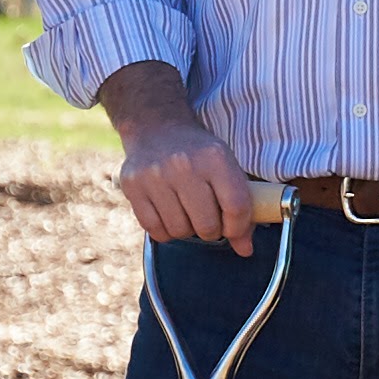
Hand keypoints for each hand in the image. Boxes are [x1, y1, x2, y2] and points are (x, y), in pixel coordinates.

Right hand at [117, 111, 264, 253]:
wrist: (157, 129)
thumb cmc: (199, 155)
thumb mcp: (226, 167)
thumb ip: (240, 206)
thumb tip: (245, 249)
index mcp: (214, 157)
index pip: (236, 207)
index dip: (239, 228)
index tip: (235, 230)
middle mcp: (183, 164)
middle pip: (207, 225)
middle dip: (212, 230)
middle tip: (208, 218)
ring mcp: (155, 175)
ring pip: (180, 231)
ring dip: (187, 230)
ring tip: (187, 212)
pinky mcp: (133, 186)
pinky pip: (155, 230)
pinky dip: (165, 231)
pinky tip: (169, 213)